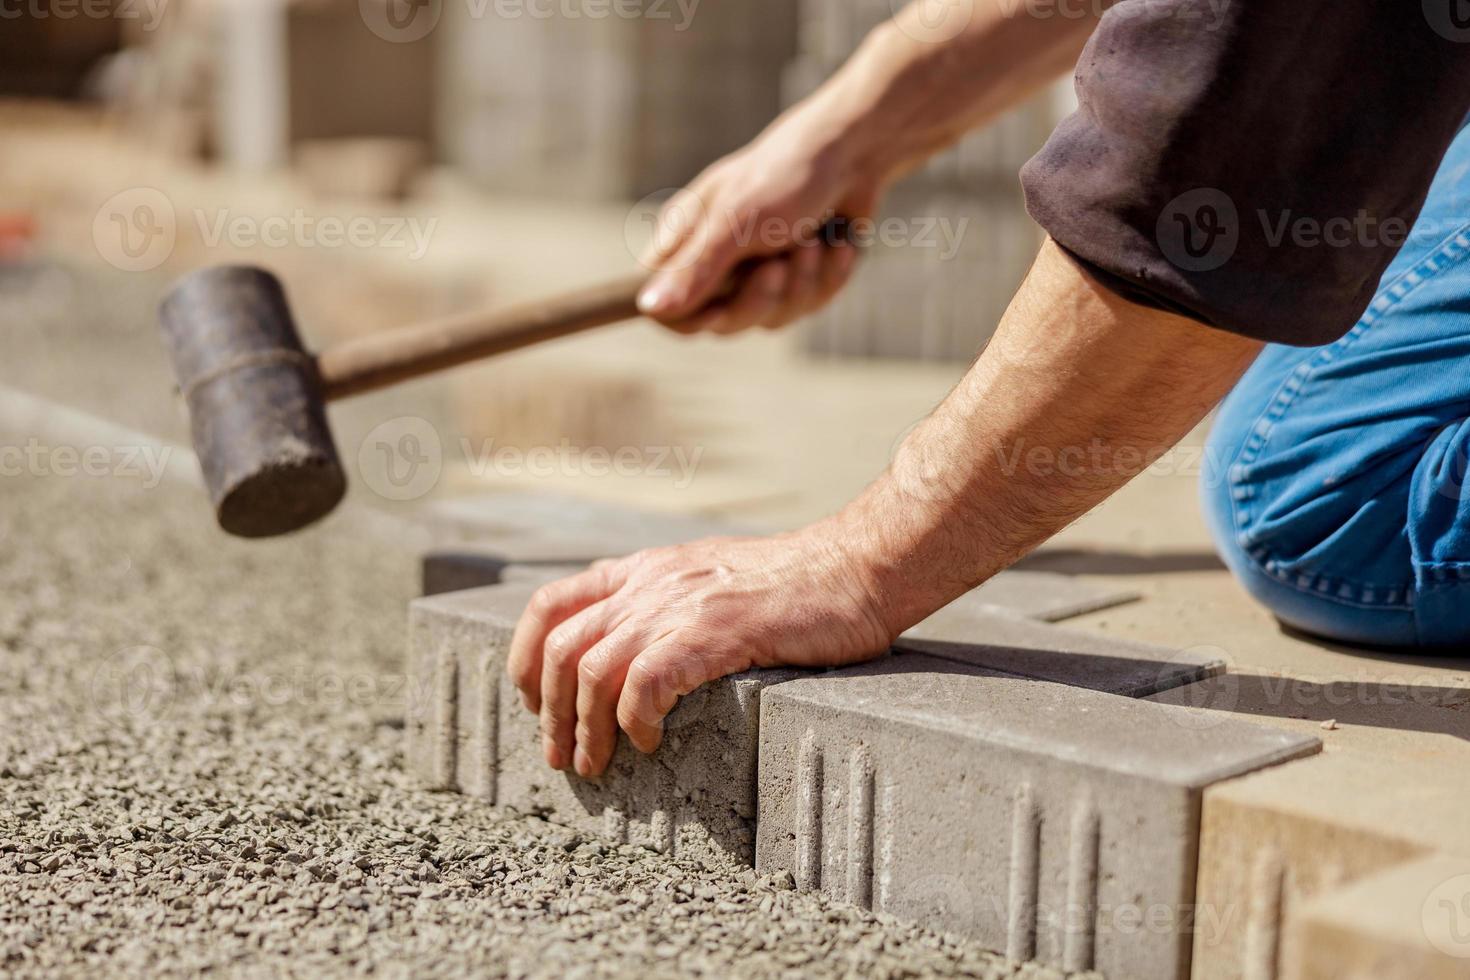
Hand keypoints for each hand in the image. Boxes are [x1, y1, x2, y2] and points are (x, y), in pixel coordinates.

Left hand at [505, 526, 893, 777]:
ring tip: (596, 764)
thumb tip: (640, 650)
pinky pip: (643, 685)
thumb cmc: (799, 585)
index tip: (533, 703)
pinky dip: (634, 722)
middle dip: (547, 711)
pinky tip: (650, 742)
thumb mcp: (713, 578)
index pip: (551, 603)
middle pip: (559, 646)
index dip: (525, 658)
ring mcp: (679, 607)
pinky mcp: (713, 634)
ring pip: (590, 672)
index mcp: (646, 569)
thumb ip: (671, 602)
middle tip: (561, 756)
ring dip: (583, 729)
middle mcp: (651, 584)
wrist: (857, 566)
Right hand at [635, 101, 891, 334]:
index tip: (719, 308)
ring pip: (770, 319)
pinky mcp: (797, 281)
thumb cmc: (785, 176)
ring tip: (813, 241)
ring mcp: (757, 276)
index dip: (689, 319)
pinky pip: (807, 306)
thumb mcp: (735, 221)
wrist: (853, 155)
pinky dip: (827, 276)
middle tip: (778, 265)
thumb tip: (646, 307)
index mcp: (685, 243)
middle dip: (759, 297)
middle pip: (722, 324)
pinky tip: (836, 245)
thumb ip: (694, 268)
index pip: (666, 310)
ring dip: (801, 282)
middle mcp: (716, 264)